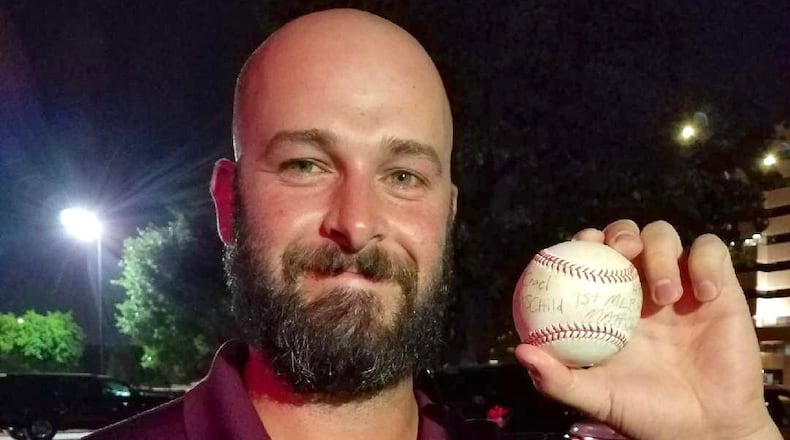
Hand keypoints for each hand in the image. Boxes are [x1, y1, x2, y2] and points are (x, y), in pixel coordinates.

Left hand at [514, 220, 780, 439]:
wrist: (704, 430)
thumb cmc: (646, 412)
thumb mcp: (595, 396)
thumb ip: (558, 378)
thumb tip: (521, 351)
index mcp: (610, 304)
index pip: (592, 256)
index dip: (583, 243)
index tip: (578, 245)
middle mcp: (642, 287)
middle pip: (627, 235)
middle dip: (620, 233)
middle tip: (620, 251)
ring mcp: (680, 284)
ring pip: (665, 236)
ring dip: (661, 254)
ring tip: (664, 295)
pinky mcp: (719, 288)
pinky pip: (712, 252)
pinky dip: (705, 263)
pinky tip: (703, 294)